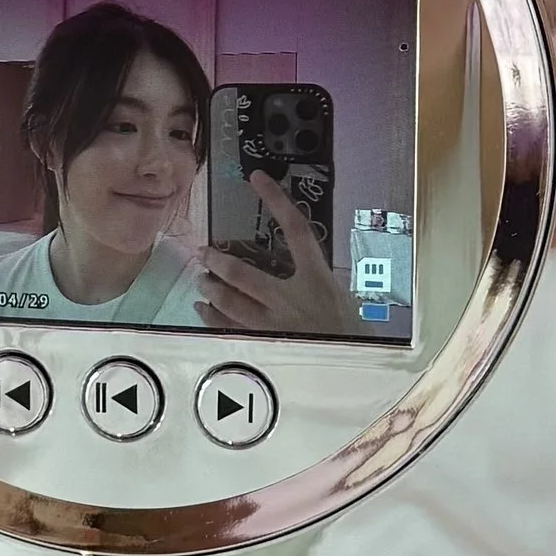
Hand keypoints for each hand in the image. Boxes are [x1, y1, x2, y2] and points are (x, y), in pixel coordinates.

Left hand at [199, 172, 358, 335]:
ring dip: (211, 290)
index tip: (257, 178)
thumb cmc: (353, 338)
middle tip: (204, 254)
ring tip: (201, 282)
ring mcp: (273, 326)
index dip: (276, 200)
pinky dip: (212, 318)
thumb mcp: (343, 303)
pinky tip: (203, 312)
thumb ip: (317, 285)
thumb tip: (297, 275)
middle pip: (243, 273)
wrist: (353, 378)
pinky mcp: (263, 348)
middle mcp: (290, 299)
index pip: (295, 229)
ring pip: (229, 302)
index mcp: (317, 280)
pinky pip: (227, 329)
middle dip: (218, 262)